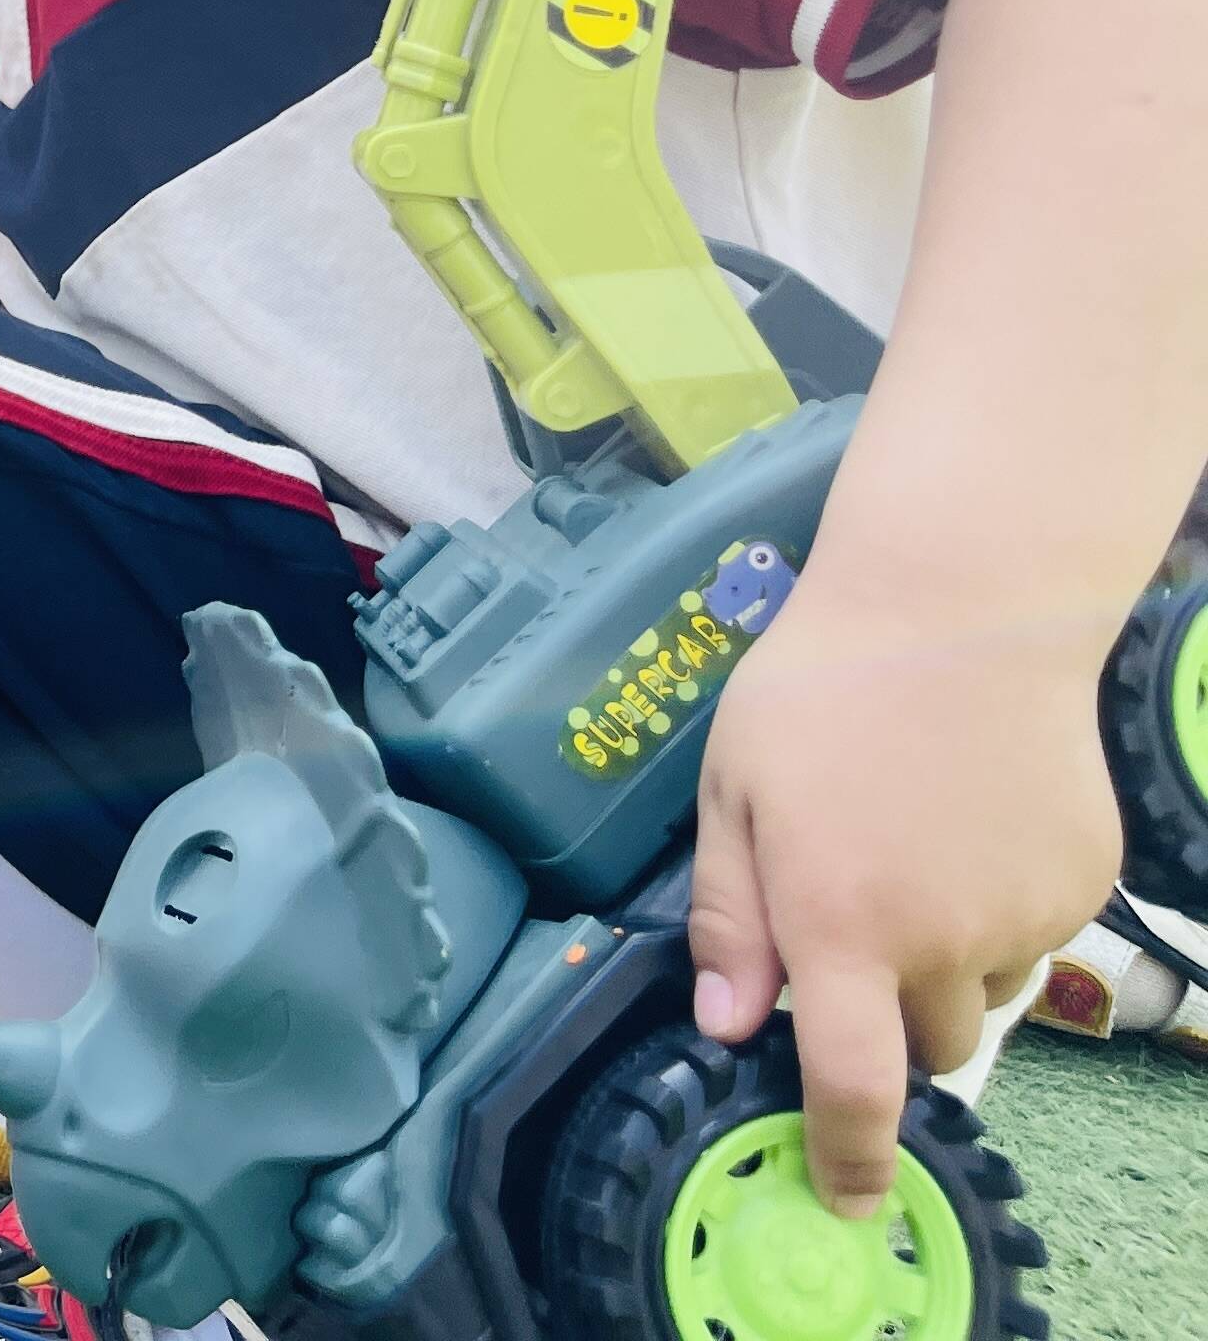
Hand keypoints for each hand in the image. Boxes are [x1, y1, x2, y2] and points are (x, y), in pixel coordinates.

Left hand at [685, 566, 1119, 1212]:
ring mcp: (1024, 916)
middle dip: (890, 1021)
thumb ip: (730, 918)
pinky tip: (967, 827)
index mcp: (842, 923)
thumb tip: (726, 1025)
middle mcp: (943, 939)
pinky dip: (999, 914)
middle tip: (858, 931)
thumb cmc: (818, 692)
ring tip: (913, 854)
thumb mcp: (732, 794)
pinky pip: (1037, 941)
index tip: (846, 1198)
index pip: (854, 1087)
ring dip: (948, 966)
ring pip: (986, 996)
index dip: (848, 1157)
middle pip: (927, 1047)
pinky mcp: (1082, 885)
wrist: (959, 612)